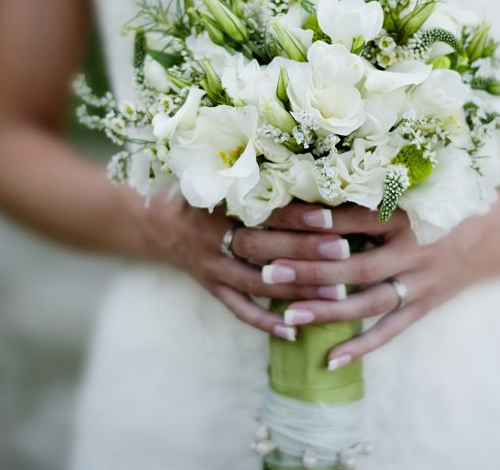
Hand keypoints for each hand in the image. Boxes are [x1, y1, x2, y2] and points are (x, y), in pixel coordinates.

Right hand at [141, 190, 354, 341]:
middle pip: (261, 248)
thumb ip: (255, 176)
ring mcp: (212, 267)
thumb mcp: (219, 176)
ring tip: (336, 294)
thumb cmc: (201, 192)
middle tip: (343, 251)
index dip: (294, 215)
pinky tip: (295, 332)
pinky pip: (239, 310)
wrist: (157, 222)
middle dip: (303, 250)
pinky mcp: (213, 288)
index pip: (262, 211)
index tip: (329, 218)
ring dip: (296, 290)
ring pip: (256, 284)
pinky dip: (266, 322)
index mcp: (217, 204)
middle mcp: (213, 237)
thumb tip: (309, 168)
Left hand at [262, 202, 486, 368]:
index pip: (354, 220)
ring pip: (370, 302)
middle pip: (356, 265)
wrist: (491, 232)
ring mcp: (421, 282)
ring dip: (328, 310)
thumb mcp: (409, 191)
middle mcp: (414, 250)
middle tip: (271, 273)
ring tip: (290, 314)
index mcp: (407, 215)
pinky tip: (330, 359)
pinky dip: (362, 347)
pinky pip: (390, 330)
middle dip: (311, 270)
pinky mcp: (425, 306)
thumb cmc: (437, 204)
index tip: (278, 221)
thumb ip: (367, 196)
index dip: (317, 221)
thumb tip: (311, 197)